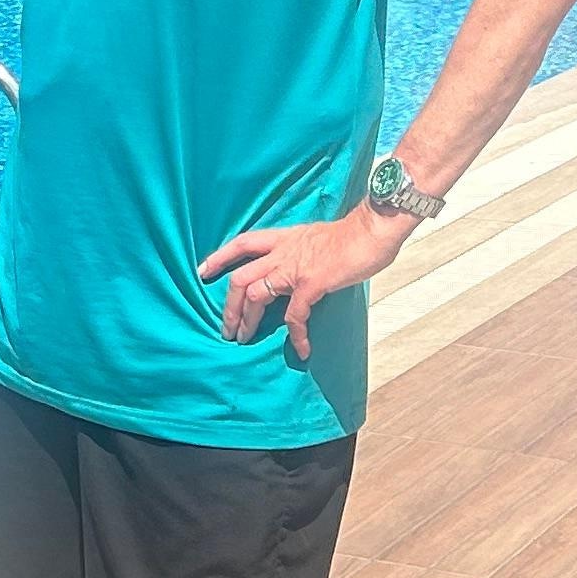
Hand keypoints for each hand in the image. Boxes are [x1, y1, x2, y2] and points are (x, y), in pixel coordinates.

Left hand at [197, 204, 409, 361]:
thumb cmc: (353, 235)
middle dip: (229, 305)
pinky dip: (295, 335)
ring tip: (245, 340)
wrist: (373, 228)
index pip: (243, 242)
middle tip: (226, 329)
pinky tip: (301, 349)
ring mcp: (295, 267)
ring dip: (247, 321)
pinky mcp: (311, 283)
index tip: (203, 271)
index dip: (221, 257)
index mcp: (285, 238)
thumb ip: (304, 252)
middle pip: (240, 277)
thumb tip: (302, 269)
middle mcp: (283, 252)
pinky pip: (294, 315)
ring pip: (255, 295)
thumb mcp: (318, 238)